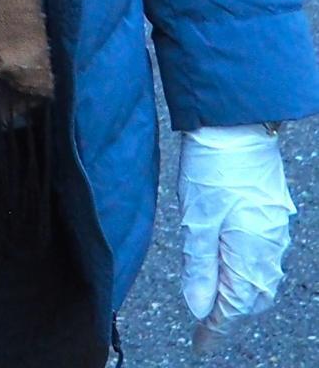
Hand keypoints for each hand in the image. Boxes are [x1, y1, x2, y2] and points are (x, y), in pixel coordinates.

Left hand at [177, 126, 294, 351]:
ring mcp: (273, 230)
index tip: (201, 344)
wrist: (237, 125)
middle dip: (231, 313)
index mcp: (251, 254)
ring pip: (260, 277)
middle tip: (207, 325)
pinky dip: (247, 269)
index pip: (235, 305)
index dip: (216, 328)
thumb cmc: (212, 168)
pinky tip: (232, 264)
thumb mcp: (196, 218)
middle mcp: (269, 248)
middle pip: (252, 296)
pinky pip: (263, 255)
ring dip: (240, 292)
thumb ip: (198, 266)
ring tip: (217, 299)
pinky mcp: (271, 213)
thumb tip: (199, 308)